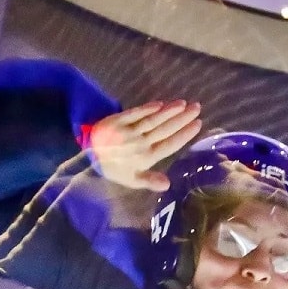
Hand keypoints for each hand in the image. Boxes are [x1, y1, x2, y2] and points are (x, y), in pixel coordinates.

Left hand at [87, 101, 203, 189]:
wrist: (89, 155)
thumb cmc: (115, 168)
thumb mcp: (132, 180)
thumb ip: (150, 181)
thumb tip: (168, 185)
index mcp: (146, 158)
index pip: (169, 145)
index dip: (184, 134)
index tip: (198, 124)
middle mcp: (140, 143)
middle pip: (165, 129)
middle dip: (182, 119)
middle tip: (197, 108)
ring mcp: (129, 131)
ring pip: (154, 120)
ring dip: (170, 111)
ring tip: (184, 104)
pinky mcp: (119, 120)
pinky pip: (136, 113)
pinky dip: (149, 108)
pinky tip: (161, 103)